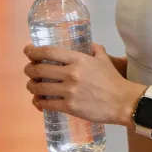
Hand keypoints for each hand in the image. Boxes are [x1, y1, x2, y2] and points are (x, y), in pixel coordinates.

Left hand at [23, 43, 144, 126]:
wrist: (123, 102)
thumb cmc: (113, 80)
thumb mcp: (104, 59)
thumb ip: (94, 49)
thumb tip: (88, 44)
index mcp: (78, 60)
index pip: (48, 52)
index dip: (33, 51)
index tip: (28, 51)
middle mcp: (71, 73)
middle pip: (39, 69)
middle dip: (29, 69)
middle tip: (29, 70)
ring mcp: (69, 91)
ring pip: (39, 87)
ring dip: (31, 86)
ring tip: (32, 85)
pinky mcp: (70, 107)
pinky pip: (47, 104)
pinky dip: (39, 102)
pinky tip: (38, 101)